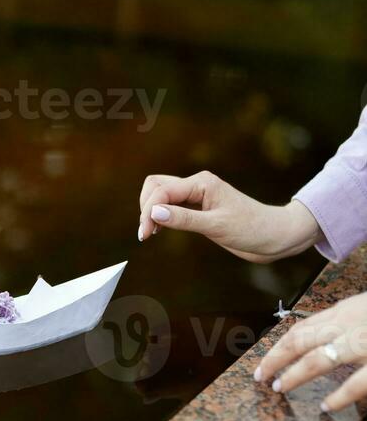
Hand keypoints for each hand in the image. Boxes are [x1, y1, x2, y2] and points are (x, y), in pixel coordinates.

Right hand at [138, 170, 320, 262]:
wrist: (275, 237)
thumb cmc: (252, 229)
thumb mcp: (217, 226)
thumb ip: (184, 219)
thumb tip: (154, 213)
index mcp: (202, 183)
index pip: (162, 191)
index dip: (148, 211)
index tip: (145, 235)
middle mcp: (197, 186)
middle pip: (156, 186)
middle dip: (146, 207)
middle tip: (147, 234)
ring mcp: (198, 197)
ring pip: (161, 194)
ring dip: (151, 210)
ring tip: (151, 233)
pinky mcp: (199, 210)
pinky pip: (171, 206)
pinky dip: (161, 216)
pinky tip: (161, 230)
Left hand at [255, 292, 366, 411]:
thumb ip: (349, 322)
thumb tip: (331, 340)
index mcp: (345, 312)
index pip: (302, 328)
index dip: (280, 345)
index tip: (265, 360)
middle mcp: (347, 325)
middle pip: (298, 341)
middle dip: (274, 359)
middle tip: (259, 375)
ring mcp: (361, 343)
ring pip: (316, 360)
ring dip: (293, 376)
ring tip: (279, 388)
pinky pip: (355, 384)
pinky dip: (339, 397)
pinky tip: (326, 407)